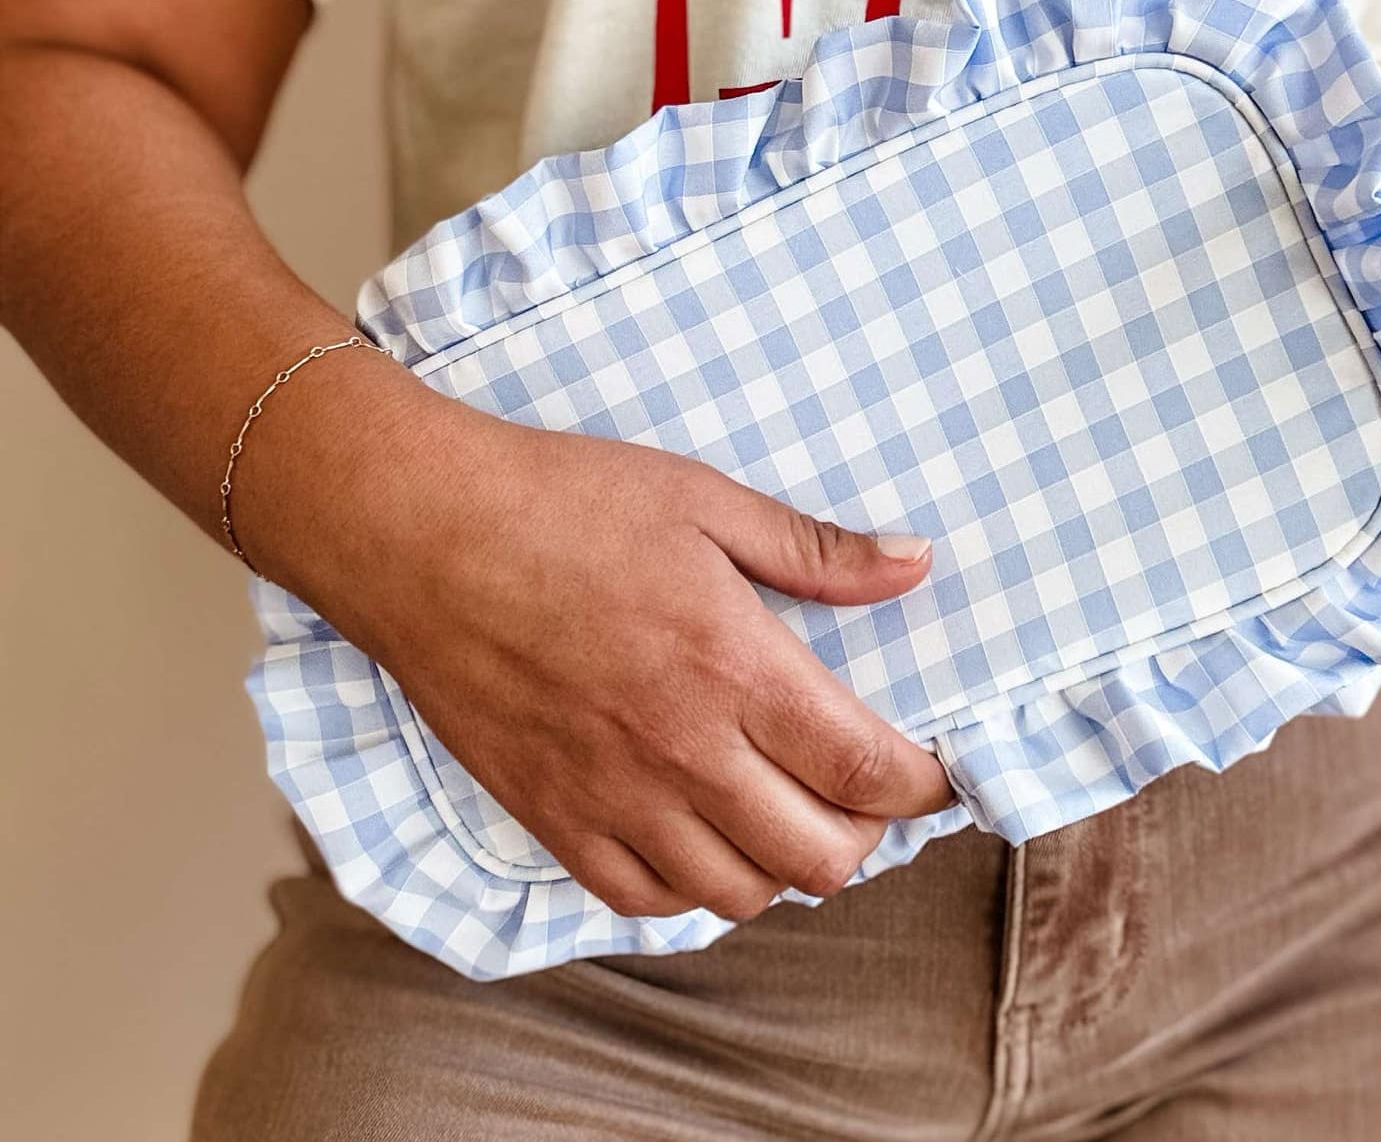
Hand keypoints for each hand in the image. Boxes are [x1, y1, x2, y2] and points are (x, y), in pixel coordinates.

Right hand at [275, 392, 954, 922]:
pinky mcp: (550, 817)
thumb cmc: (562, 503)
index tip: (937, 773)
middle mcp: (682, 750)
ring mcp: (612, 796)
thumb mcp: (704, 499)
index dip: (922, 787)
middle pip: (817, 855)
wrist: (422, 532)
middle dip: (867, 834)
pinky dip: (693, 887)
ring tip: (790, 815)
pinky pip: (642, 901)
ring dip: (784, 866)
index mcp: (733, 665)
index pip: (864, 769)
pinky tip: (703, 838)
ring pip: (737, 894)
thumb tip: (914, 563)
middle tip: (864, 791)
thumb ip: (816, 550)